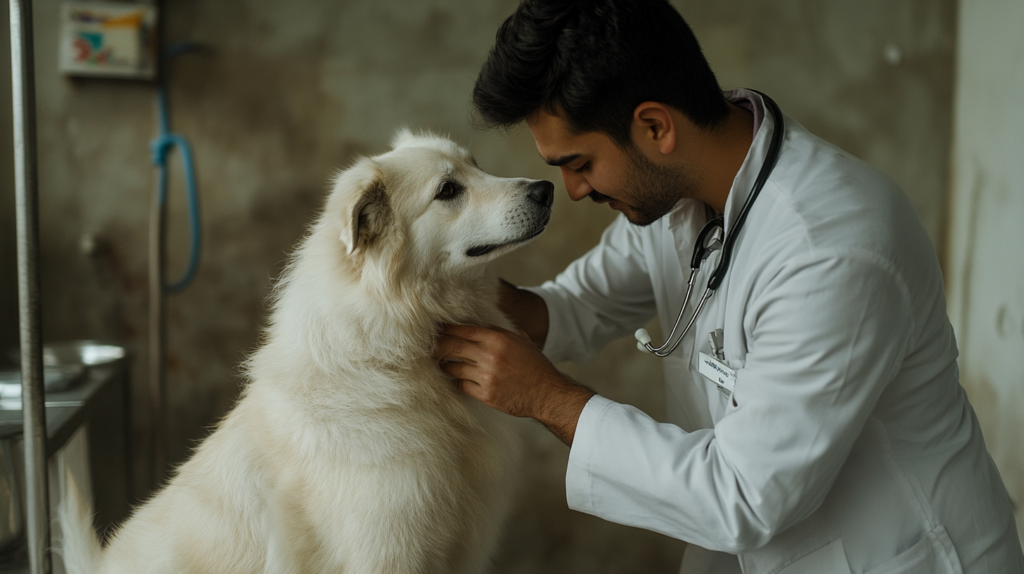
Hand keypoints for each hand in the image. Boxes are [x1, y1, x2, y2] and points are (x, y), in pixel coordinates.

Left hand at [434, 324, 594, 444]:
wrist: (548, 394)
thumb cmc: (536, 367)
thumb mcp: (522, 342)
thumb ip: (503, 332)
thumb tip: (485, 324)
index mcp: (499, 339)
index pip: (464, 329)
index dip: (447, 329)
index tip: (437, 329)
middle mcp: (490, 355)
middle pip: (452, 346)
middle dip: (437, 345)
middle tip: (428, 346)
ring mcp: (486, 376)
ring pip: (453, 367)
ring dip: (444, 364)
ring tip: (439, 362)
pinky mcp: (485, 394)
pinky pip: (461, 385)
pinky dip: (456, 381)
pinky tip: (454, 378)